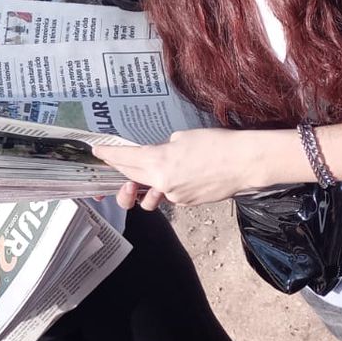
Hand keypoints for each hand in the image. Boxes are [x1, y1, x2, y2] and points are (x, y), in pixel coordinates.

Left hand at [93, 128, 267, 210]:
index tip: (96, 151)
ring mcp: (175, 196)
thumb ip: (165, 148)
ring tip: (142, 178)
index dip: (109, 154)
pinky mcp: (187, 203)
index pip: (126, 158)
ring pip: (148, 191)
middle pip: (132, 177)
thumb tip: (160, 157)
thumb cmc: (217, 143)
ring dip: (142, 186)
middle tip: (111, 160)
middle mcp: (162, 182)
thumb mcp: (183, 137)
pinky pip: (168, 195)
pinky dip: (165, 187)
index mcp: (159, 161)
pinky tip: (177, 176)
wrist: (245, 163)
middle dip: (120, 169)